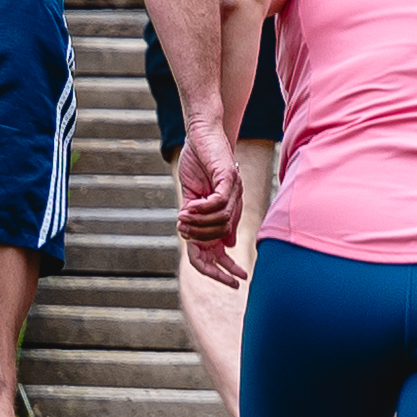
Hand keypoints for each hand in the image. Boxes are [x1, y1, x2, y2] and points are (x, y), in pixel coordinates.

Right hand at [175, 133, 243, 282]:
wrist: (203, 133)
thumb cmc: (199, 162)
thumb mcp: (197, 196)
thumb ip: (205, 220)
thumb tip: (223, 248)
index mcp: (225, 212)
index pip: (224, 247)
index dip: (226, 267)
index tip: (232, 283)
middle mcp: (234, 203)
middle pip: (224, 238)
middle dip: (218, 254)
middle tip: (213, 262)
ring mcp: (233, 190)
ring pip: (220, 221)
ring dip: (198, 224)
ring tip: (182, 218)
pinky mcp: (228, 175)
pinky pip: (218, 201)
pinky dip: (202, 208)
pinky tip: (189, 207)